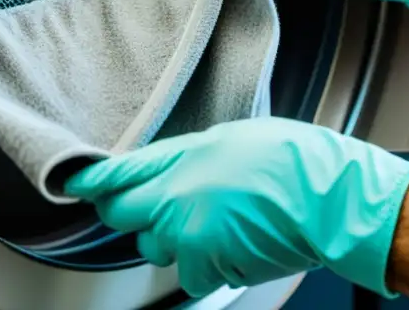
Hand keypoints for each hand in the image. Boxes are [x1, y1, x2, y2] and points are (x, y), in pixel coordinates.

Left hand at [64, 117, 408, 298]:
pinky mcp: (212, 269)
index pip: (121, 173)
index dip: (94, 180)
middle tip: (154, 202)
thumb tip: (170, 168)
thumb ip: (190, 155)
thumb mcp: (234, 136)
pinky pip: (192, 272)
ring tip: (216, 218)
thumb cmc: (292, 159)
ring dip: (175, 237)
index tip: (80, 183)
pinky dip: (208, 262)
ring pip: (159, 248)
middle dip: (130, 210)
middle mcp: (178, 202)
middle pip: (125, 216)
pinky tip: (235, 241)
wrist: (329, 198)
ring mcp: (192, 239)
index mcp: (183, 160)